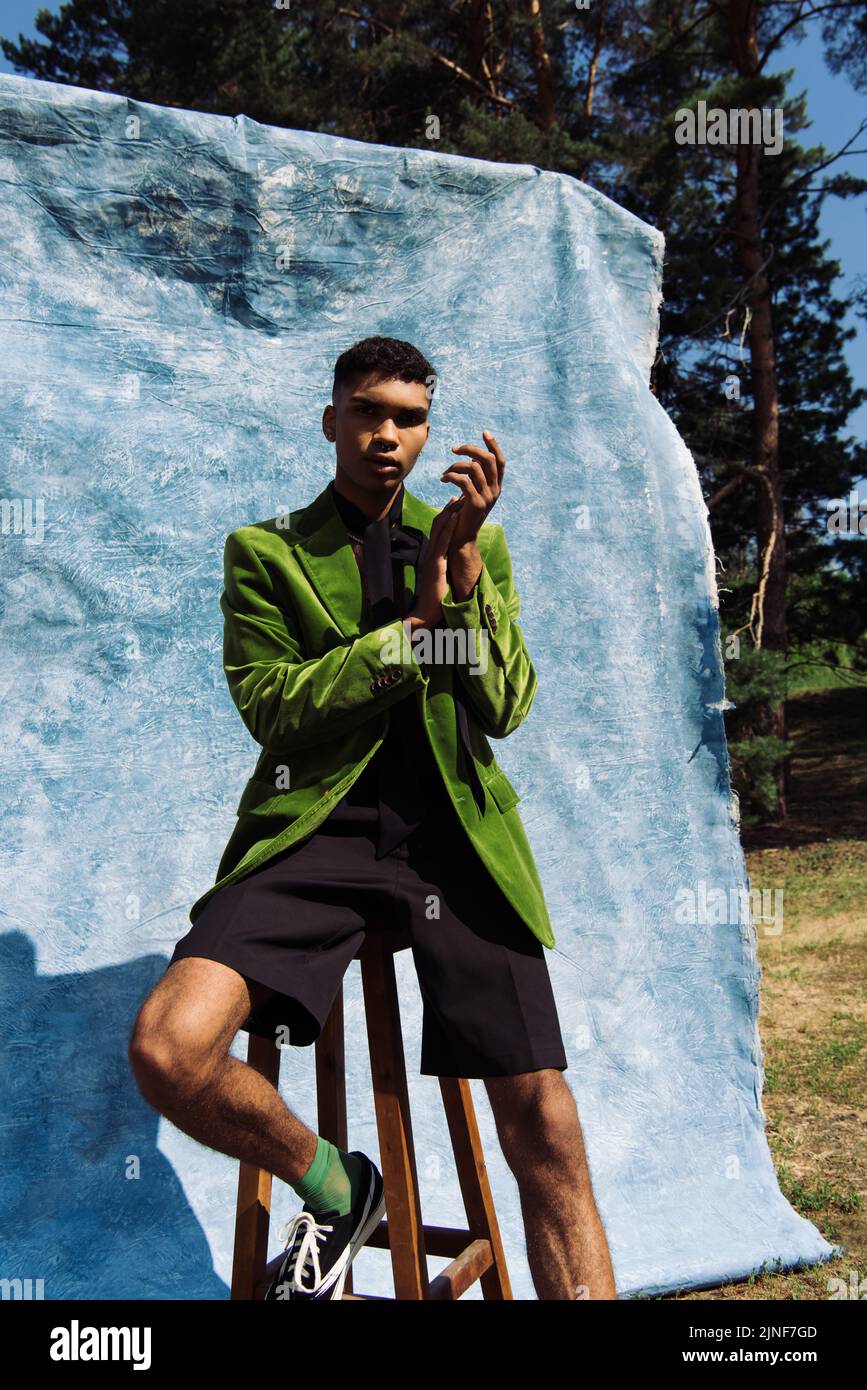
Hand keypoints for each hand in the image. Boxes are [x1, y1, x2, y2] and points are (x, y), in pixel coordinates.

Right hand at [406, 496, 462, 632]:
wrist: (426, 612)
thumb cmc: (434, 599)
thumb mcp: (440, 579)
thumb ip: (442, 568)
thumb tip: (448, 564)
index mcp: (432, 556)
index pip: (438, 532)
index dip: (445, 518)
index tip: (454, 506)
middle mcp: (430, 553)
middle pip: (437, 525)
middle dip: (447, 510)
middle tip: (456, 496)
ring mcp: (432, 557)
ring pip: (439, 529)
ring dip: (448, 513)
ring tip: (457, 501)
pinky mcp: (436, 564)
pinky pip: (443, 541)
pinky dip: (449, 527)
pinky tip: (455, 517)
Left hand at [439, 429, 504, 549]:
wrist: (462, 537)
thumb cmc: (464, 514)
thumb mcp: (473, 493)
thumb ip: (477, 477)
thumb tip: (474, 459)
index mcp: (497, 486)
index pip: (501, 461)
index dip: (494, 445)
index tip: (484, 432)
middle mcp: (495, 491)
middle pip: (488, 460)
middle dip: (471, 449)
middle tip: (455, 448)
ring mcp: (487, 497)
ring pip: (474, 468)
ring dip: (456, 465)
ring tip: (445, 472)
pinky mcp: (476, 504)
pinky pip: (463, 481)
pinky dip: (451, 476)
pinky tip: (443, 479)